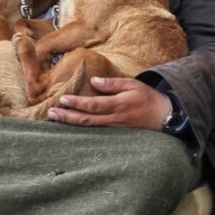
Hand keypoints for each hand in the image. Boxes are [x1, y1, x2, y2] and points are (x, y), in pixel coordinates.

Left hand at [45, 77, 172, 129]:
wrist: (163, 116)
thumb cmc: (147, 97)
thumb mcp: (132, 84)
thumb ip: (112, 84)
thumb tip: (93, 81)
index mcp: (118, 105)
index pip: (93, 105)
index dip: (77, 103)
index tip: (62, 99)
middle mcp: (114, 119)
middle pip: (86, 120)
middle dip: (67, 116)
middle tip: (50, 113)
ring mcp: (114, 128)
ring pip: (89, 128)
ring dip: (70, 123)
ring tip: (55, 118)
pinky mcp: (115, 133)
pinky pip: (95, 131)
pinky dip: (81, 128)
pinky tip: (70, 125)